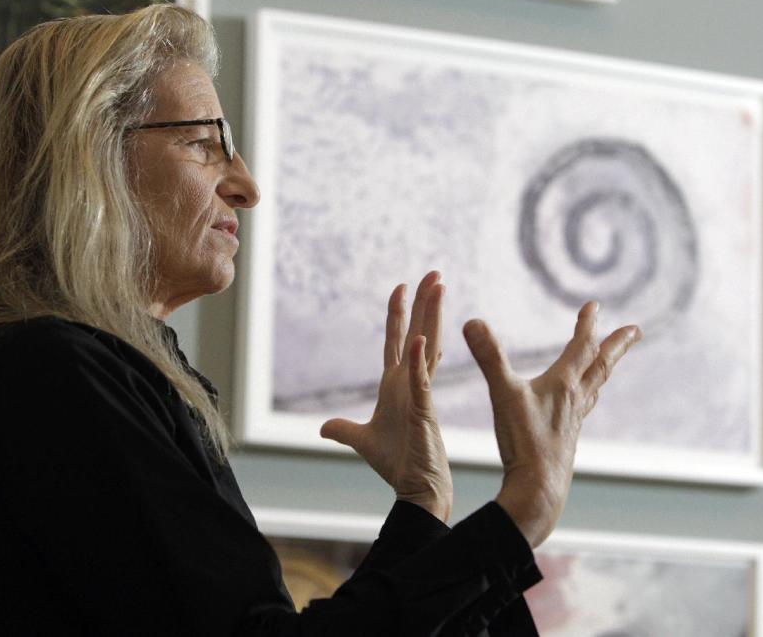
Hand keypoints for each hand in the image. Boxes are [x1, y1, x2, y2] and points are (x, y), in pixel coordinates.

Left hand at [320, 271, 452, 522]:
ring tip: (438, 288)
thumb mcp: (362, 441)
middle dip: (426, 303)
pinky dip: (418, 360)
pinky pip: (421, 381)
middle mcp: (411, 383)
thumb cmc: (398, 463)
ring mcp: (420, 394)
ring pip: (427, 347)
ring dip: (431, 317)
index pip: (397, 341)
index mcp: (397, 386)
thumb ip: (344, 430)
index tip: (403, 286)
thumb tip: (323, 428)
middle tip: (435, 274)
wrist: (417, 488)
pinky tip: (420, 338)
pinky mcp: (423, 412)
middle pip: (419, 333)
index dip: (400, 313)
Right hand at [463, 301, 641, 547]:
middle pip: (600, 366)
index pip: (581, 347)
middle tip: (635, 331)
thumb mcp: (503, 393)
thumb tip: (471, 321)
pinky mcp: (566, 437)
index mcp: (563, 384)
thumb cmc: (525, 441)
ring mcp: (572, 420)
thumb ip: (489, 357)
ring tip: (609, 360)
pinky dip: (586, 394)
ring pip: (594, 387)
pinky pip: (583, 407)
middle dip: (616, 346)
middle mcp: (574, 400)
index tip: (594, 306)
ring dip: (603, 368)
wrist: (540, 488)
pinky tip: (580, 401)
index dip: (587, 324)